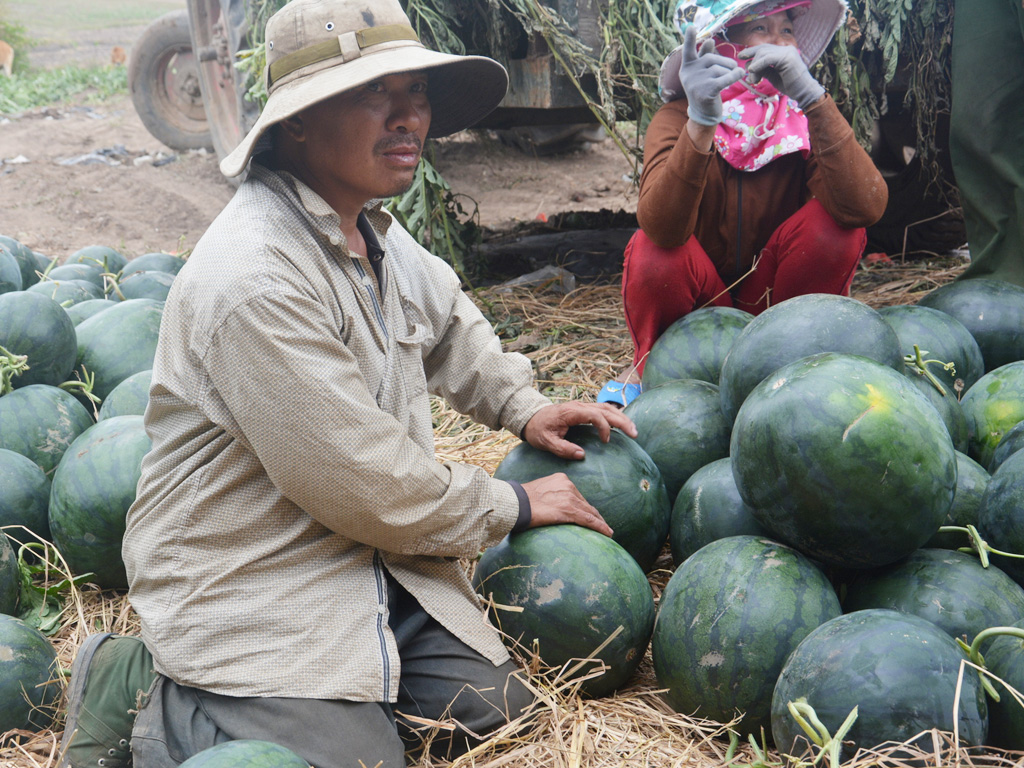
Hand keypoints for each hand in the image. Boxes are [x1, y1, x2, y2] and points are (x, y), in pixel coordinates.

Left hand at [521, 401, 637, 459]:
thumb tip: (582, 455)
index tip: (606, 441)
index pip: (594, 414)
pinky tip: (623, 425)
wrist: (530, 417)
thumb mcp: (546, 442)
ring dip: (621, 418)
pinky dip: (615, 416)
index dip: (603, 427)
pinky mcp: (584, 410)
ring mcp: (582, 407)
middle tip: (634, 434)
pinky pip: (603, 410)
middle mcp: (579, 406)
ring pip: (607, 408)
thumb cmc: (538, 429)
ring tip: (633, 430)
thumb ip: (562, 449)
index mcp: (571, 412)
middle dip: (622, 421)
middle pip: (606, 409)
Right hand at [521, 473, 612, 536]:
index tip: (590, 514)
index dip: (585, 507)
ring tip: (606, 531)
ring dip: (599, 523)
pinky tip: (607, 533)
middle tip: (602, 525)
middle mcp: (568, 486)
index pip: (577, 496)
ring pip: (590, 512)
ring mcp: (570, 498)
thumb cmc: (521, 501)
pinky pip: (589, 520)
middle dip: (594, 515)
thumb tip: (552, 507)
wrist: (515, 503)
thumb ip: (550, 496)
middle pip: (585, 503)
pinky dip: (600, 527)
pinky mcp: (570, 510)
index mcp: (561, 480)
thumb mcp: (539, 491)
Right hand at [678, 26, 744, 124]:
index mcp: (686, 68)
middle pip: (711, 59)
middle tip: (734, 68)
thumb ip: (705, 57)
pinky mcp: (706, 92)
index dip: (690, 39)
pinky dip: (734, 75)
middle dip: (725, 62)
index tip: (691, 27)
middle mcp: (688, 75)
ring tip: (733, 77)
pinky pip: (724, 78)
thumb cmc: (705, 90)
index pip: (688, 51)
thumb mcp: (703, 74)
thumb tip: (709, 40)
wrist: (704, 114)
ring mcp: (696, 84)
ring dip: (730, 72)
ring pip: (719, 69)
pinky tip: (741, 74)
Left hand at [737, 44, 824, 108]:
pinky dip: (759, 64)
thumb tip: (750, 66)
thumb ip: (764, 69)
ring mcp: (788, 52)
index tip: (741, 57)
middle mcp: (786, 49)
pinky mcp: (787, 57)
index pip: (765, 48)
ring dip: (755, 66)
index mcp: (783, 52)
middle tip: (744, 66)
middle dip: (751, 56)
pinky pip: (768, 58)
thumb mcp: (773, 76)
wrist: (804, 92)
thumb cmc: (790, 86)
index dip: (752, 51)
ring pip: (764, 53)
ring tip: (754, 79)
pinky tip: (753, 70)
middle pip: (763, 48)